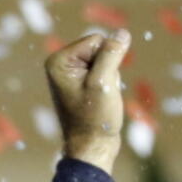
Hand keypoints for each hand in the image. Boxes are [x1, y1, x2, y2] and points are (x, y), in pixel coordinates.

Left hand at [44, 29, 129, 173]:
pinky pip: (105, 72)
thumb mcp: (104, 81)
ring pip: (105, 60)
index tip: (97, 86)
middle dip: (108, 69)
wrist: (92, 149)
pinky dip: (109, 84)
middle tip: (100, 94)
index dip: (106, 61)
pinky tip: (102, 101)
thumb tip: (122, 32)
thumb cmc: (95, 119)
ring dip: (110, 78)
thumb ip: (112, 53)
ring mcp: (70, 74)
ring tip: (100, 100)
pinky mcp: (81, 83)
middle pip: (100, 48)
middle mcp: (61, 64)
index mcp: (58, 61)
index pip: (96, 40)